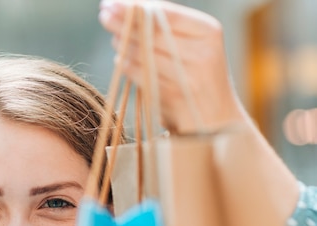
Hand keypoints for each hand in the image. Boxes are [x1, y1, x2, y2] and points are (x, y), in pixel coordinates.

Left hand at [99, 0, 245, 133]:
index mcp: (208, 33)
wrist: (217, 119)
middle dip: (123, 22)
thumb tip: (132, 6)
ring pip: (144, 55)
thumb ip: (168, 27)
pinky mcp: (174, 98)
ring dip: (123, 44)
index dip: (135, 7)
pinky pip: (141, 77)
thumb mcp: (194, 47)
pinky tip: (120, 60)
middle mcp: (203, 53)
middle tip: (103, 15)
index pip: (166, 13)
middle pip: (152, 33)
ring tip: (114, 38)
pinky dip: (127, 67)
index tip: (112, 3)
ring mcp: (189, 78)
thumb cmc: (199, 77)